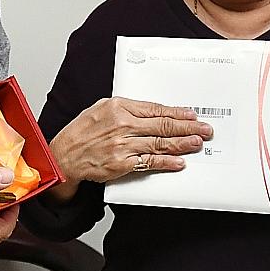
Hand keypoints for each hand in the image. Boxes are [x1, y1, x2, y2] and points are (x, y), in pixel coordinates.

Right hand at [49, 97, 210, 189]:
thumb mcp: (101, 109)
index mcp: (118, 106)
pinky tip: (179, 161)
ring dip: (182, 143)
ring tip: (198, 143)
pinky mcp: (122, 163)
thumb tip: (153, 112)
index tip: (192, 115)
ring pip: (160, 143)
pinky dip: (166, 161)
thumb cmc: (81, 132)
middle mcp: (122, 124)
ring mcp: (123, 145)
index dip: (177, 112)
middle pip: (163, 125)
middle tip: (205, 129)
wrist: (64, 156)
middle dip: (188, 127)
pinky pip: (150, 161)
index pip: (156, 108)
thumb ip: (126, 109)